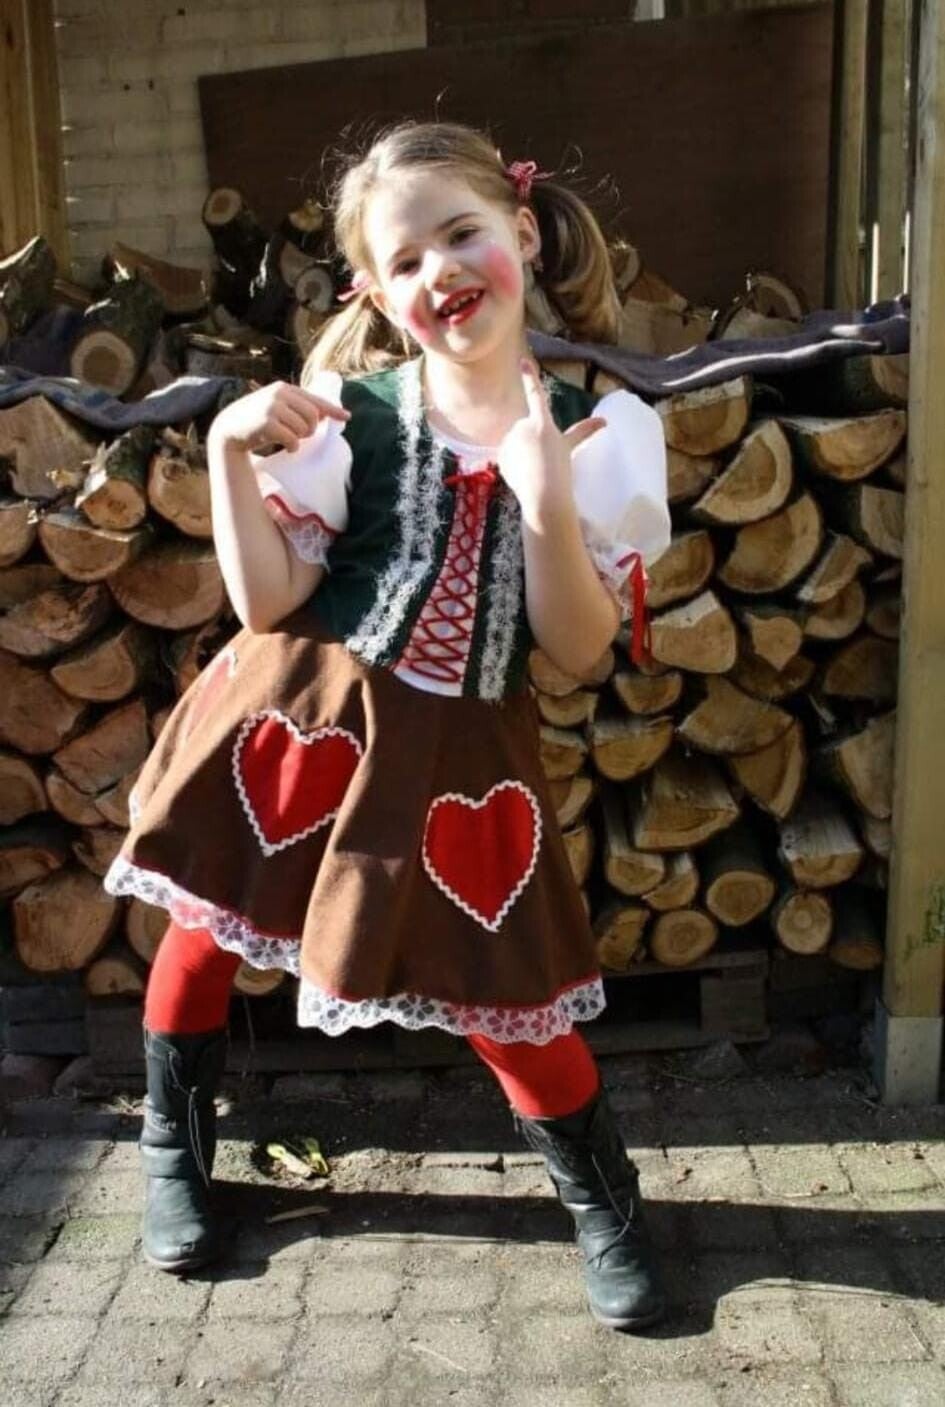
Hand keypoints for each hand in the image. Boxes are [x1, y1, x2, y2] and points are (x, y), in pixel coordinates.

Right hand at [208, 380, 349, 454]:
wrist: (229, 428)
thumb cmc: (257, 420)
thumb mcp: (277, 407)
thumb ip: (297, 407)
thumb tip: (325, 416)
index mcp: (285, 389)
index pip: (315, 400)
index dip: (332, 410)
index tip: (347, 417)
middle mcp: (279, 394)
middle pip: (313, 417)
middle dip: (310, 429)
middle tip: (298, 434)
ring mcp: (272, 408)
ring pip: (304, 429)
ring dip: (300, 438)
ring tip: (287, 437)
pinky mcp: (267, 424)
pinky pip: (293, 440)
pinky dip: (293, 447)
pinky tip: (286, 447)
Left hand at [496, 360, 604, 518]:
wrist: (544, 494)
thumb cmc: (561, 473)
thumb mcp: (571, 449)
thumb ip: (584, 433)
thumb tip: (605, 421)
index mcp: (543, 423)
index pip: (535, 395)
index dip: (529, 377)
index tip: (522, 361)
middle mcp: (524, 426)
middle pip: (525, 431)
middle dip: (530, 442)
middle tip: (541, 461)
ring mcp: (511, 439)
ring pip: (515, 443)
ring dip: (521, 453)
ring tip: (533, 468)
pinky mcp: (501, 453)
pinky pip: (507, 455)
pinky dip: (512, 463)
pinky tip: (522, 474)